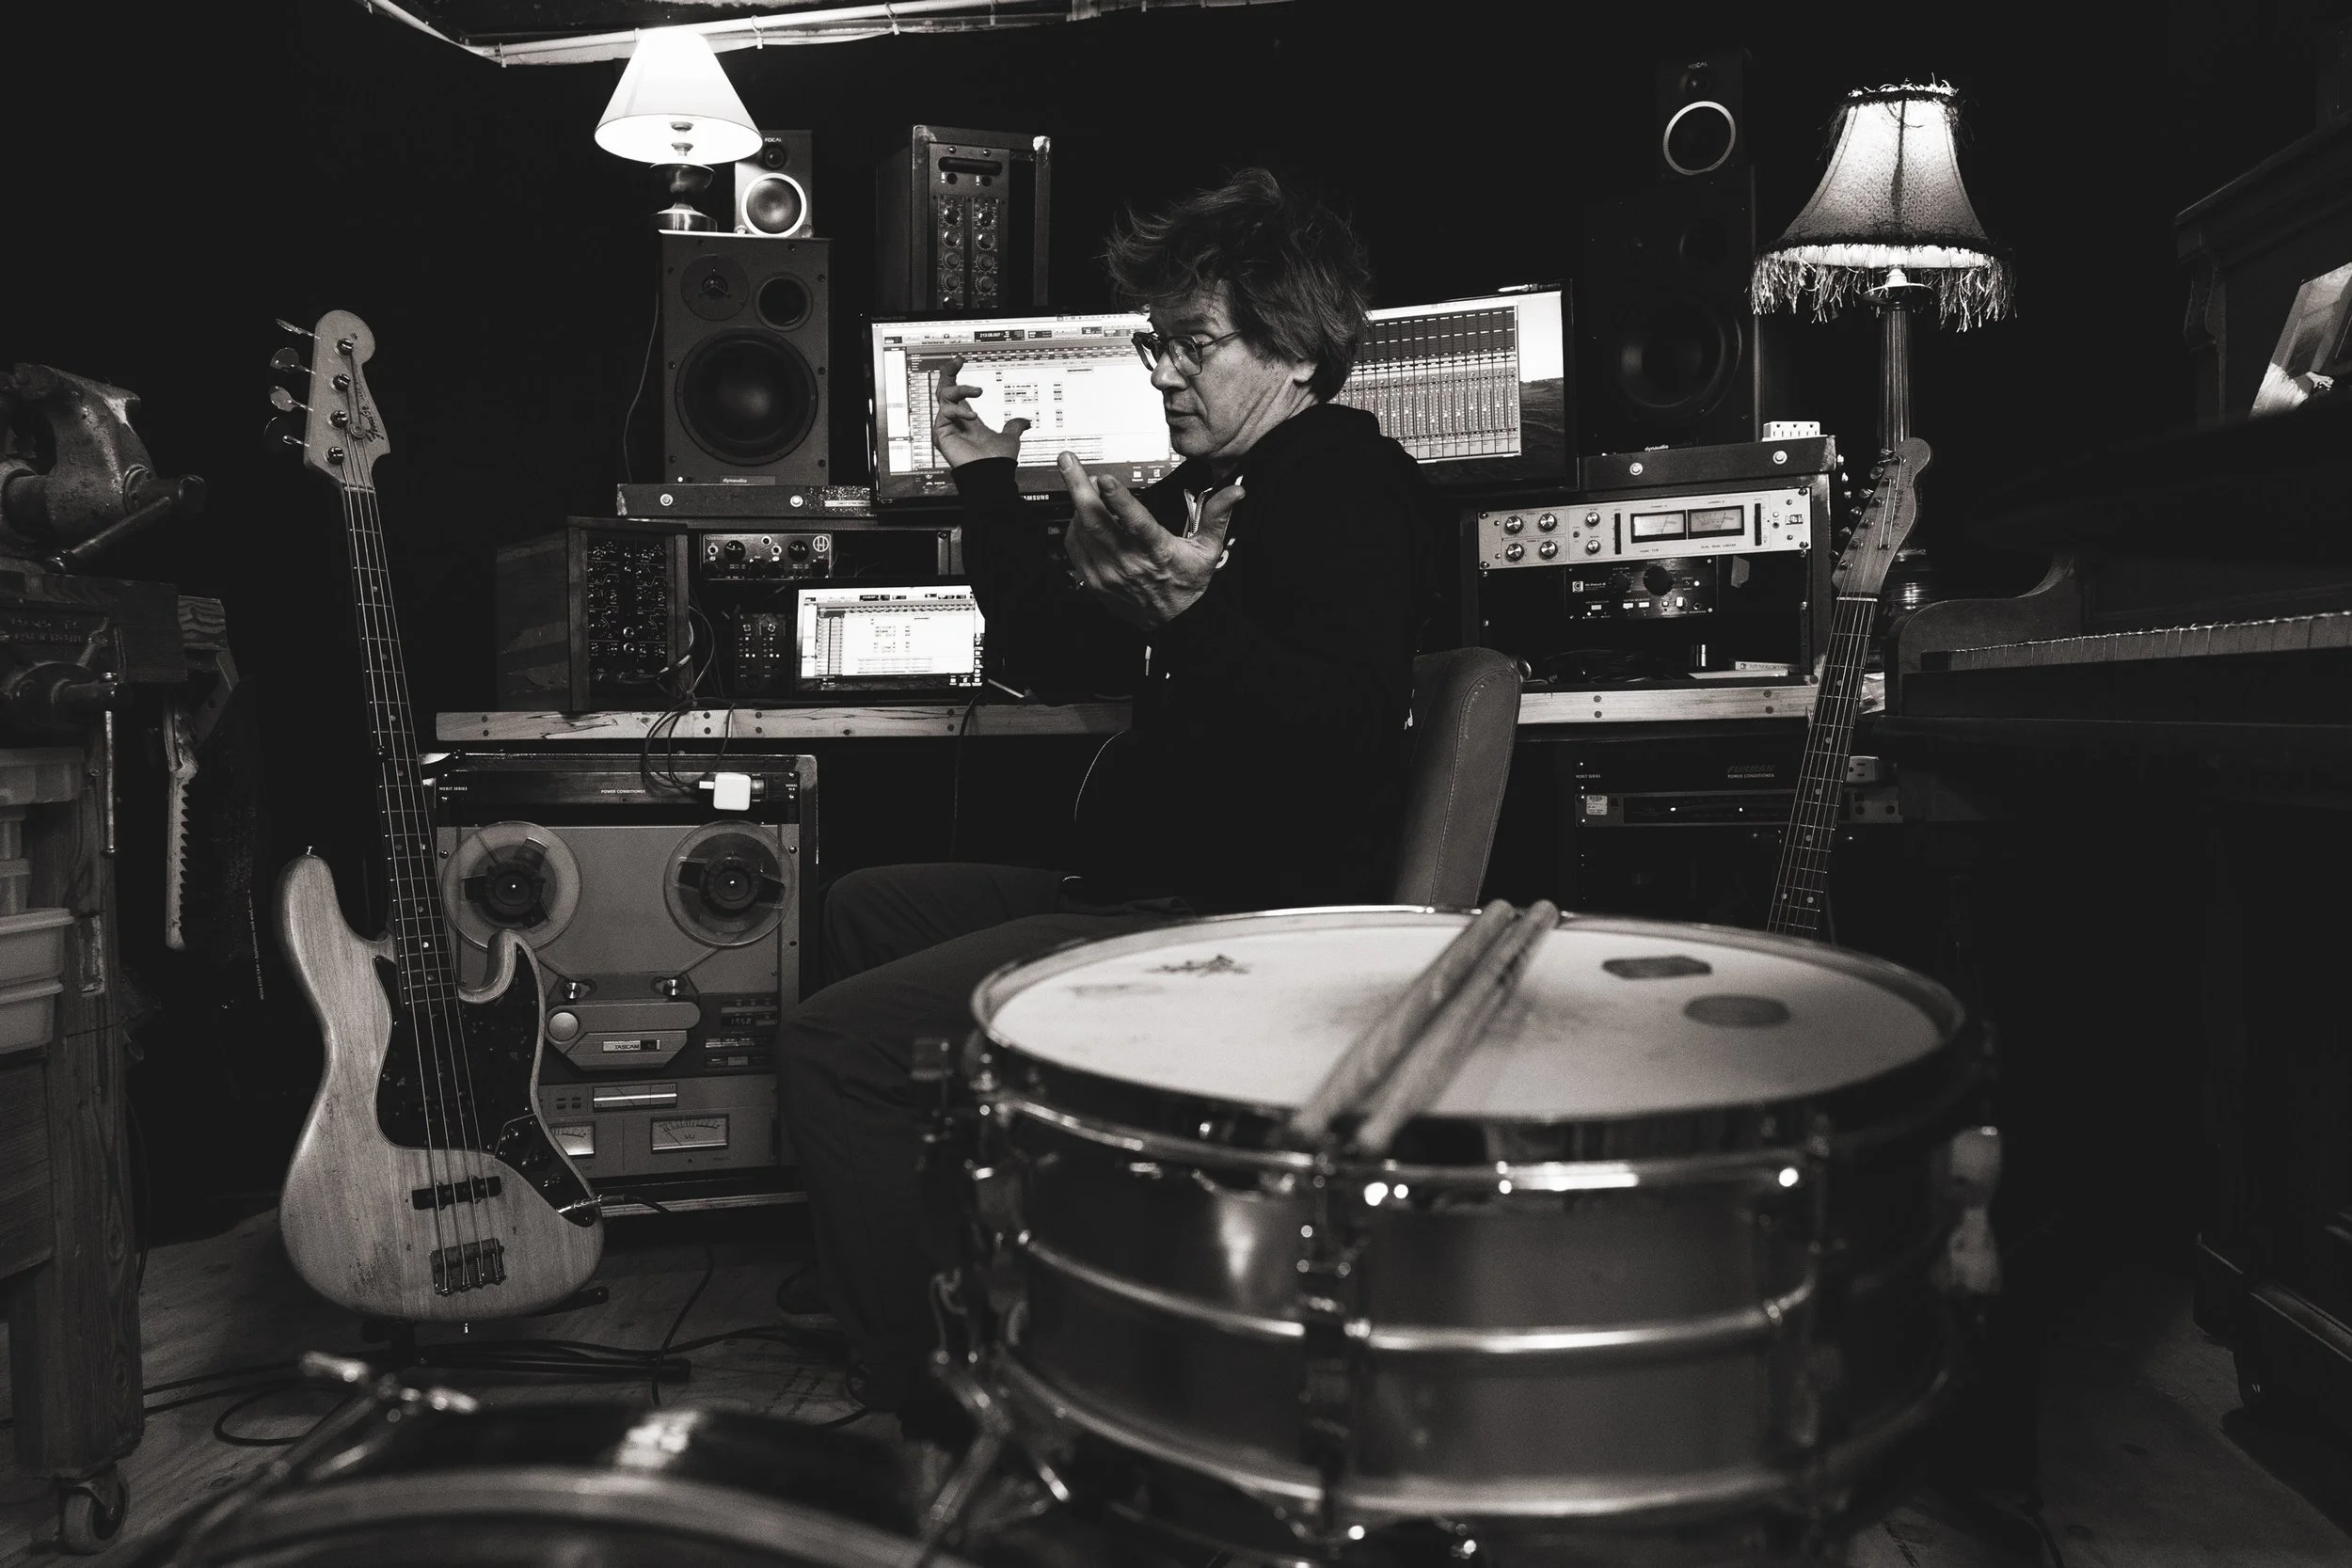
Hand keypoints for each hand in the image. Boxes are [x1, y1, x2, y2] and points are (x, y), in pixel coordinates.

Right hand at [933, 364, 1029, 467]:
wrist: (993, 475)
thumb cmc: (998, 461)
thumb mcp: (1010, 437)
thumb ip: (1014, 426)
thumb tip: (1025, 421)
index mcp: (966, 418)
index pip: (955, 391)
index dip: (955, 374)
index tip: (961, 360)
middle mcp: (954, 420)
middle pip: (943, 388)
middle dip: (949, 372)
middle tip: (958, 361)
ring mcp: (946, 426)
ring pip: (944, 396)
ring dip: (961, 390)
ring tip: (978, 391)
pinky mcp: (941, 433)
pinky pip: (945, 413)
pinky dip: (959, 412)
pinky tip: (973, 418)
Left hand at [1058, 452, 1243, 628]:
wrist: (1173, 622)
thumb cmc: (1187, 583)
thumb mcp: (1207, 550)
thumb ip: (1216, 516)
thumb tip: (1234, 492)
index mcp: (1157, 551)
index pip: (1136, 523)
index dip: (1119, 499)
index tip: (1106, 479)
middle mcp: (1129, 562)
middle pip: (1096, 521)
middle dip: (1078, 487)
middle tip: (1068, 462)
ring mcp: (1108, 573)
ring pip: (1082, 531)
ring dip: (1077, 503)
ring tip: (1081, 483)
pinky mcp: (1094, 581)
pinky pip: (1075, 548)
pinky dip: (1074, 526)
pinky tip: (1080, 514)